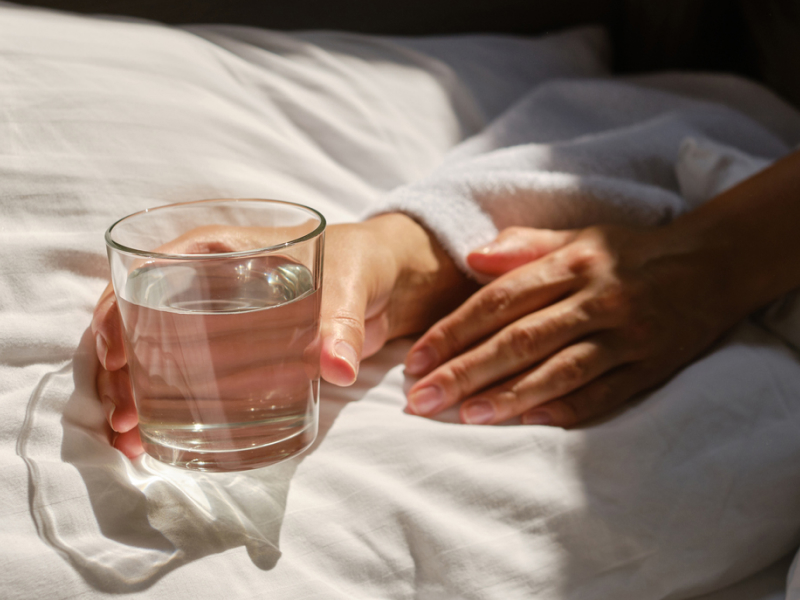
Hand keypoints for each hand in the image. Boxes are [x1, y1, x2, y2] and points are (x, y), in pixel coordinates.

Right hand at [92, 213, 474, 456]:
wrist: (386, 283)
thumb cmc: (362, 262)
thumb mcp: (353, 282)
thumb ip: (343, 319)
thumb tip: (338, 367)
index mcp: (223, 249)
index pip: (153, 269)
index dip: (122, 308)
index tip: (118, 354)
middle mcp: (209, 283)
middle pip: (142, 318)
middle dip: (121, 367)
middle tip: (123, 418)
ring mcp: (219, 320)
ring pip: (157, 351)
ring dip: (137, 393)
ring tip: (131, 438)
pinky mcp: (238, 353)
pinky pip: (193, 374)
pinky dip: (171, 403)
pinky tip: (158, 439)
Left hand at [403, 224, 741, 427]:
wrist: (710, 265)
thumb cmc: (627, 252)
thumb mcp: (578, 236)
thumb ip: (522, 247)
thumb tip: (470, 259)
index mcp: (572, 264)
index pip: (499, 300)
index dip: (453, 331)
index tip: (415, 360)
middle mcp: (597, 299)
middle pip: (520, 339)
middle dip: (465, 371)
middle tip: (420, 400)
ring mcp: (626, 336)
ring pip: (558, 371)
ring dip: (508, 396)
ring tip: (464, 417)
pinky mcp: (649, 367)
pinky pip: (602, 394)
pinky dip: (563, 409)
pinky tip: (525, 423)